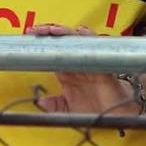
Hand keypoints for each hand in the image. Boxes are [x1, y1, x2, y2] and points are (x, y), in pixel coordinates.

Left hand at [26, 25, 140, 114]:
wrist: (116, 115)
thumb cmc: (95, 109)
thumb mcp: (68, 110)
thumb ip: (54, 105)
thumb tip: (39, 102)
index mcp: (67, 72)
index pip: (52, 51)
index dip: (42, 43)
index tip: (29, 37)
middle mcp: (77, 62)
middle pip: (62, 40)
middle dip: (49, 32)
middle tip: (36, 30)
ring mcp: (90, 60)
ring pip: (76, 38)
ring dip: (64, 31)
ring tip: (52, 30)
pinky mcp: (101, 62)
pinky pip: (96, 45)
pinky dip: (88, 37)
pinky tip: (80, 32)